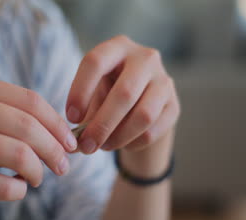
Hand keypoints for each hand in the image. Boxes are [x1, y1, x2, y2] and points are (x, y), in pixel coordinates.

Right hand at [0, 73, 76, 211]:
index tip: (70, 143)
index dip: (58, 125)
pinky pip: (3, 185)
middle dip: (56, 151)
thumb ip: (5, 114)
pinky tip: (16, 189)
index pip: (32, 101)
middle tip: (63, 167)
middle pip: (30, 127)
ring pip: (20, 154)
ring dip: (39, 171)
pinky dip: (18, 191)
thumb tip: (60, 135)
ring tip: (38, 179)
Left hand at [66, 35, 179, 153]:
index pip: (95, 62)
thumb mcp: (93, 94)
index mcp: (117, 47)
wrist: (142, 102)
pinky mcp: (174, 105)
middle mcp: (145, 58)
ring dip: (119, 137)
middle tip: (87, 145)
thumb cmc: (108, 94)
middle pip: (124, 93)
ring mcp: (164, 81)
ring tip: (103, 146)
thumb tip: (74, 144)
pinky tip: (123, 143)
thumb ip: (82, 114)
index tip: (72, 117)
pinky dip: (133, 143)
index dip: (80, 91)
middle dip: (102, 124)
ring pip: (143, 115)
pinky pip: (153, 130)